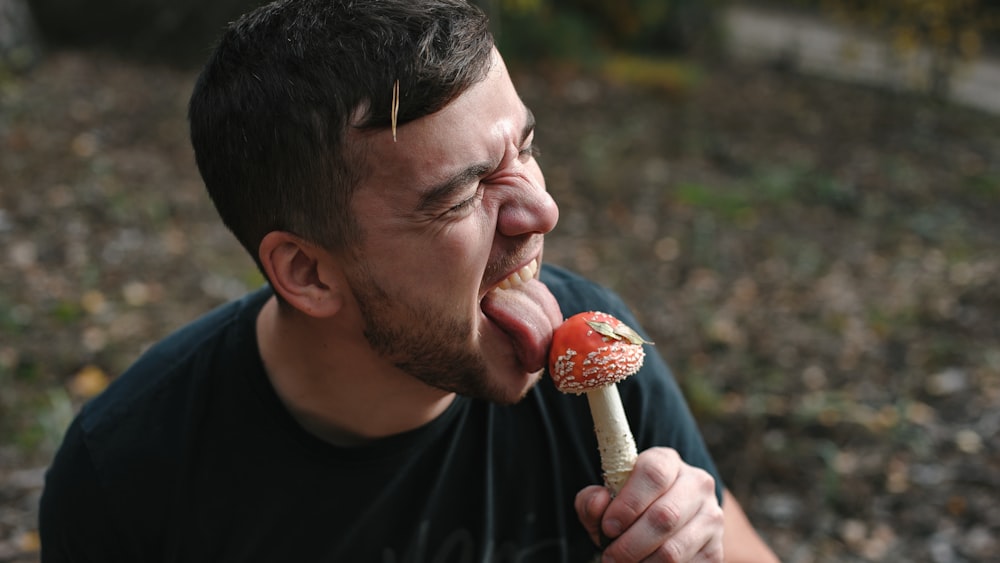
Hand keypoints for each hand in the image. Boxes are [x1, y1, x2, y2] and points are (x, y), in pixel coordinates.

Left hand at [574, 447, 724, 561]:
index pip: (653, 474)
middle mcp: (697, 483)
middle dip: (630, 544)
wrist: (663, 523)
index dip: (628, 504)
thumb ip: (593, 499)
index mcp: (667, 461)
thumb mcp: (606, 498)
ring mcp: (711, 516)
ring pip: (674, 549)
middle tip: (610, 557)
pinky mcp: (716, 549)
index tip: (608, 527)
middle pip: (665, 516)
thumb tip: (598, 503)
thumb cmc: (628, 508)